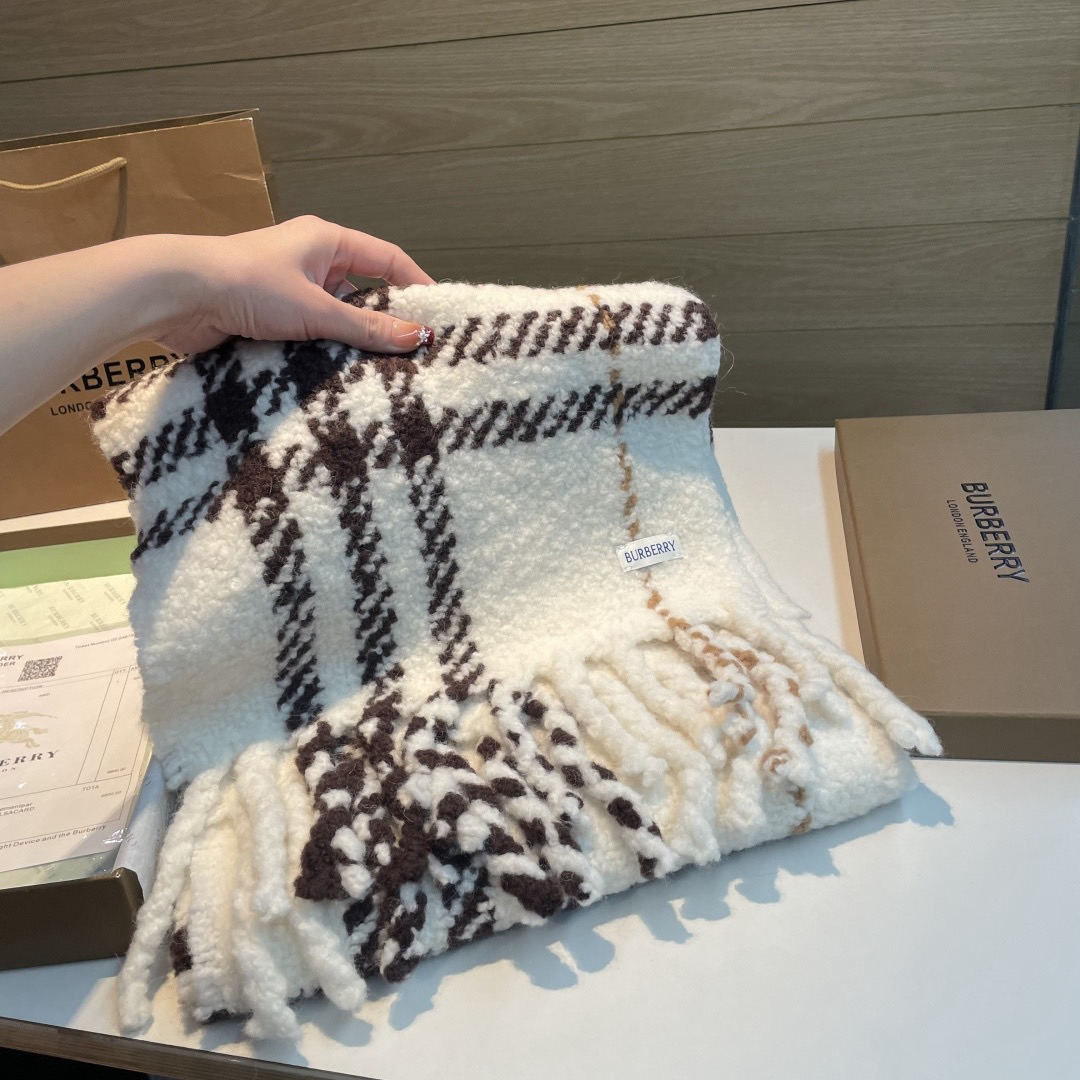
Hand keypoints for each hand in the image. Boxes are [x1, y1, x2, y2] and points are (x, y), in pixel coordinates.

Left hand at [156, 216, 435, 354]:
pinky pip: (310, 333)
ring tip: (379, 370)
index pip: (388, 258)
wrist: (176, 297)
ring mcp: (289, 288)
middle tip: (413, 352)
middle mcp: (310, 259)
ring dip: (351, 340)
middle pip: (364, 290)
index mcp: (327, 239)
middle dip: (386, 319)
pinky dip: (324, 351)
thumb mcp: (316, 309)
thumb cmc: (244, 284)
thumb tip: (416, 336)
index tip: (440, 316)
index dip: (417, 285)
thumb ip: (367, 326)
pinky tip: (337, 375)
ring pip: (336, 316)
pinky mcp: (268, 316)